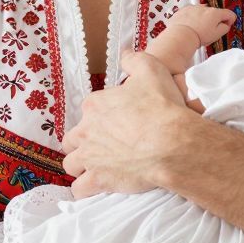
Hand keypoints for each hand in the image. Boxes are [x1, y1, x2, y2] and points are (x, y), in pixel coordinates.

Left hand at [62, 51, 191, 196]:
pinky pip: (79, 189)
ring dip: (81, 166)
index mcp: (96, 105)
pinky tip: (94, 188)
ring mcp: (90, 157)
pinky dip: (84, 189)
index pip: (88, 111)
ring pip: (71, 164)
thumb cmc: (162, 106)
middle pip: (73, 138)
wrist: (172, 142)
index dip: (100, 117)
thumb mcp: (151, 69)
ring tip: (96, 168)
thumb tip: (124, 53)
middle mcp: (87, 130)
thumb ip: (134, 60)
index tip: (116, 123)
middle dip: (83, 143)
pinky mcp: (98, 180)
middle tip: (102, 146)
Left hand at [165, 5, 235, 50]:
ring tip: (198, 31)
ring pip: (202, 12)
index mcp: (215, 13)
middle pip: (214, 13)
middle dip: (214, 21)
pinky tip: (190, 27)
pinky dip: (192, 18)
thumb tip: (226, 25)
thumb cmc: (198, 36)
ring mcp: (193, 8)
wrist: (180, 36)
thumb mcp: (217, 35)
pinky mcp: (184, 10)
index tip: (226, 25)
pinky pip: (191, 13)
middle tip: (210, 31)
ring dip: (202, 19)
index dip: (230, 21)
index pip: (229, 13)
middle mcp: (204, 7)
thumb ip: (225, 28)